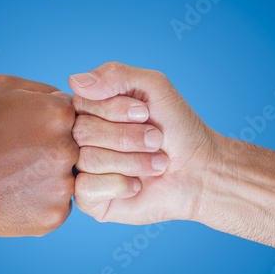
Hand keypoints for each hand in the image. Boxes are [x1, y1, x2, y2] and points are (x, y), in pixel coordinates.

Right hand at [0, 75, 77, 235]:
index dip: (52, 125)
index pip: (77, 117)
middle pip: (77, 148)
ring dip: (50, 177)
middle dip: (54, 151)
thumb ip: (45, 89)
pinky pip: (59, 204)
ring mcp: (63, 186)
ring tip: (19, 175)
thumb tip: (69, 100)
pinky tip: (18, 195)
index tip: (32, 133)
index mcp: (60, 114)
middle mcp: (68, 150)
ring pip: (70, 177)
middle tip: (25, 156)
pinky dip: (43, 201)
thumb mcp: (3, 88)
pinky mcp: (55, 216)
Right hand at [70, 62, 217, 223]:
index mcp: (90, 110)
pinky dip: (120, 185)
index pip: (79, 102)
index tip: (145, 113)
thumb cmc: (176, 128)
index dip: (114, 110)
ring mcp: (81, 168)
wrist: (200, 171)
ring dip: (132, 161)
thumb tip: (74, 81)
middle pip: (82, 131)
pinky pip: (86, 188)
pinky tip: (137, 185)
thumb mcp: (152, 87)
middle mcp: (80, 138)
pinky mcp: (88, 198)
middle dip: (127, 136)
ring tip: (155, 163)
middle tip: (156, 140)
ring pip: (87, 159)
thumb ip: (114, 74)